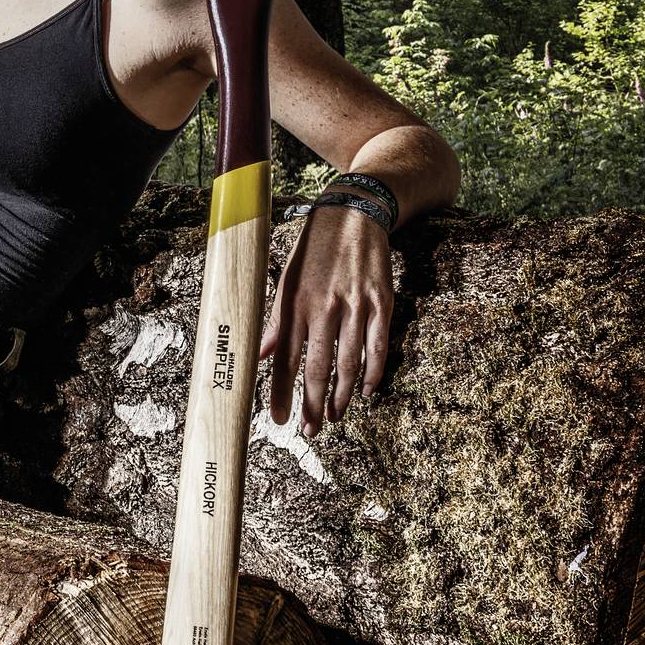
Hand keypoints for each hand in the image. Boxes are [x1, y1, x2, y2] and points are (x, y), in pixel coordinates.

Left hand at [259, 205, 392, 438]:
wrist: (355, 212)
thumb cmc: (313, 248)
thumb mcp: (285, 278)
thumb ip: (275, 319)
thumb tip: (261, 355)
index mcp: (296, 302)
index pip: (286, 358)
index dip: (282, 392)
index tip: (279, 419)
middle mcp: (325, 307)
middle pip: (317, 368)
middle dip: (312, 404)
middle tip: (309, 431)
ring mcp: (356, 306)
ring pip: (349, 364)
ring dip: (342, 396)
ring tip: (333, 417)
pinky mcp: (382, 303)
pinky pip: (379, 348)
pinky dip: (374, 374)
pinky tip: (367, 392)